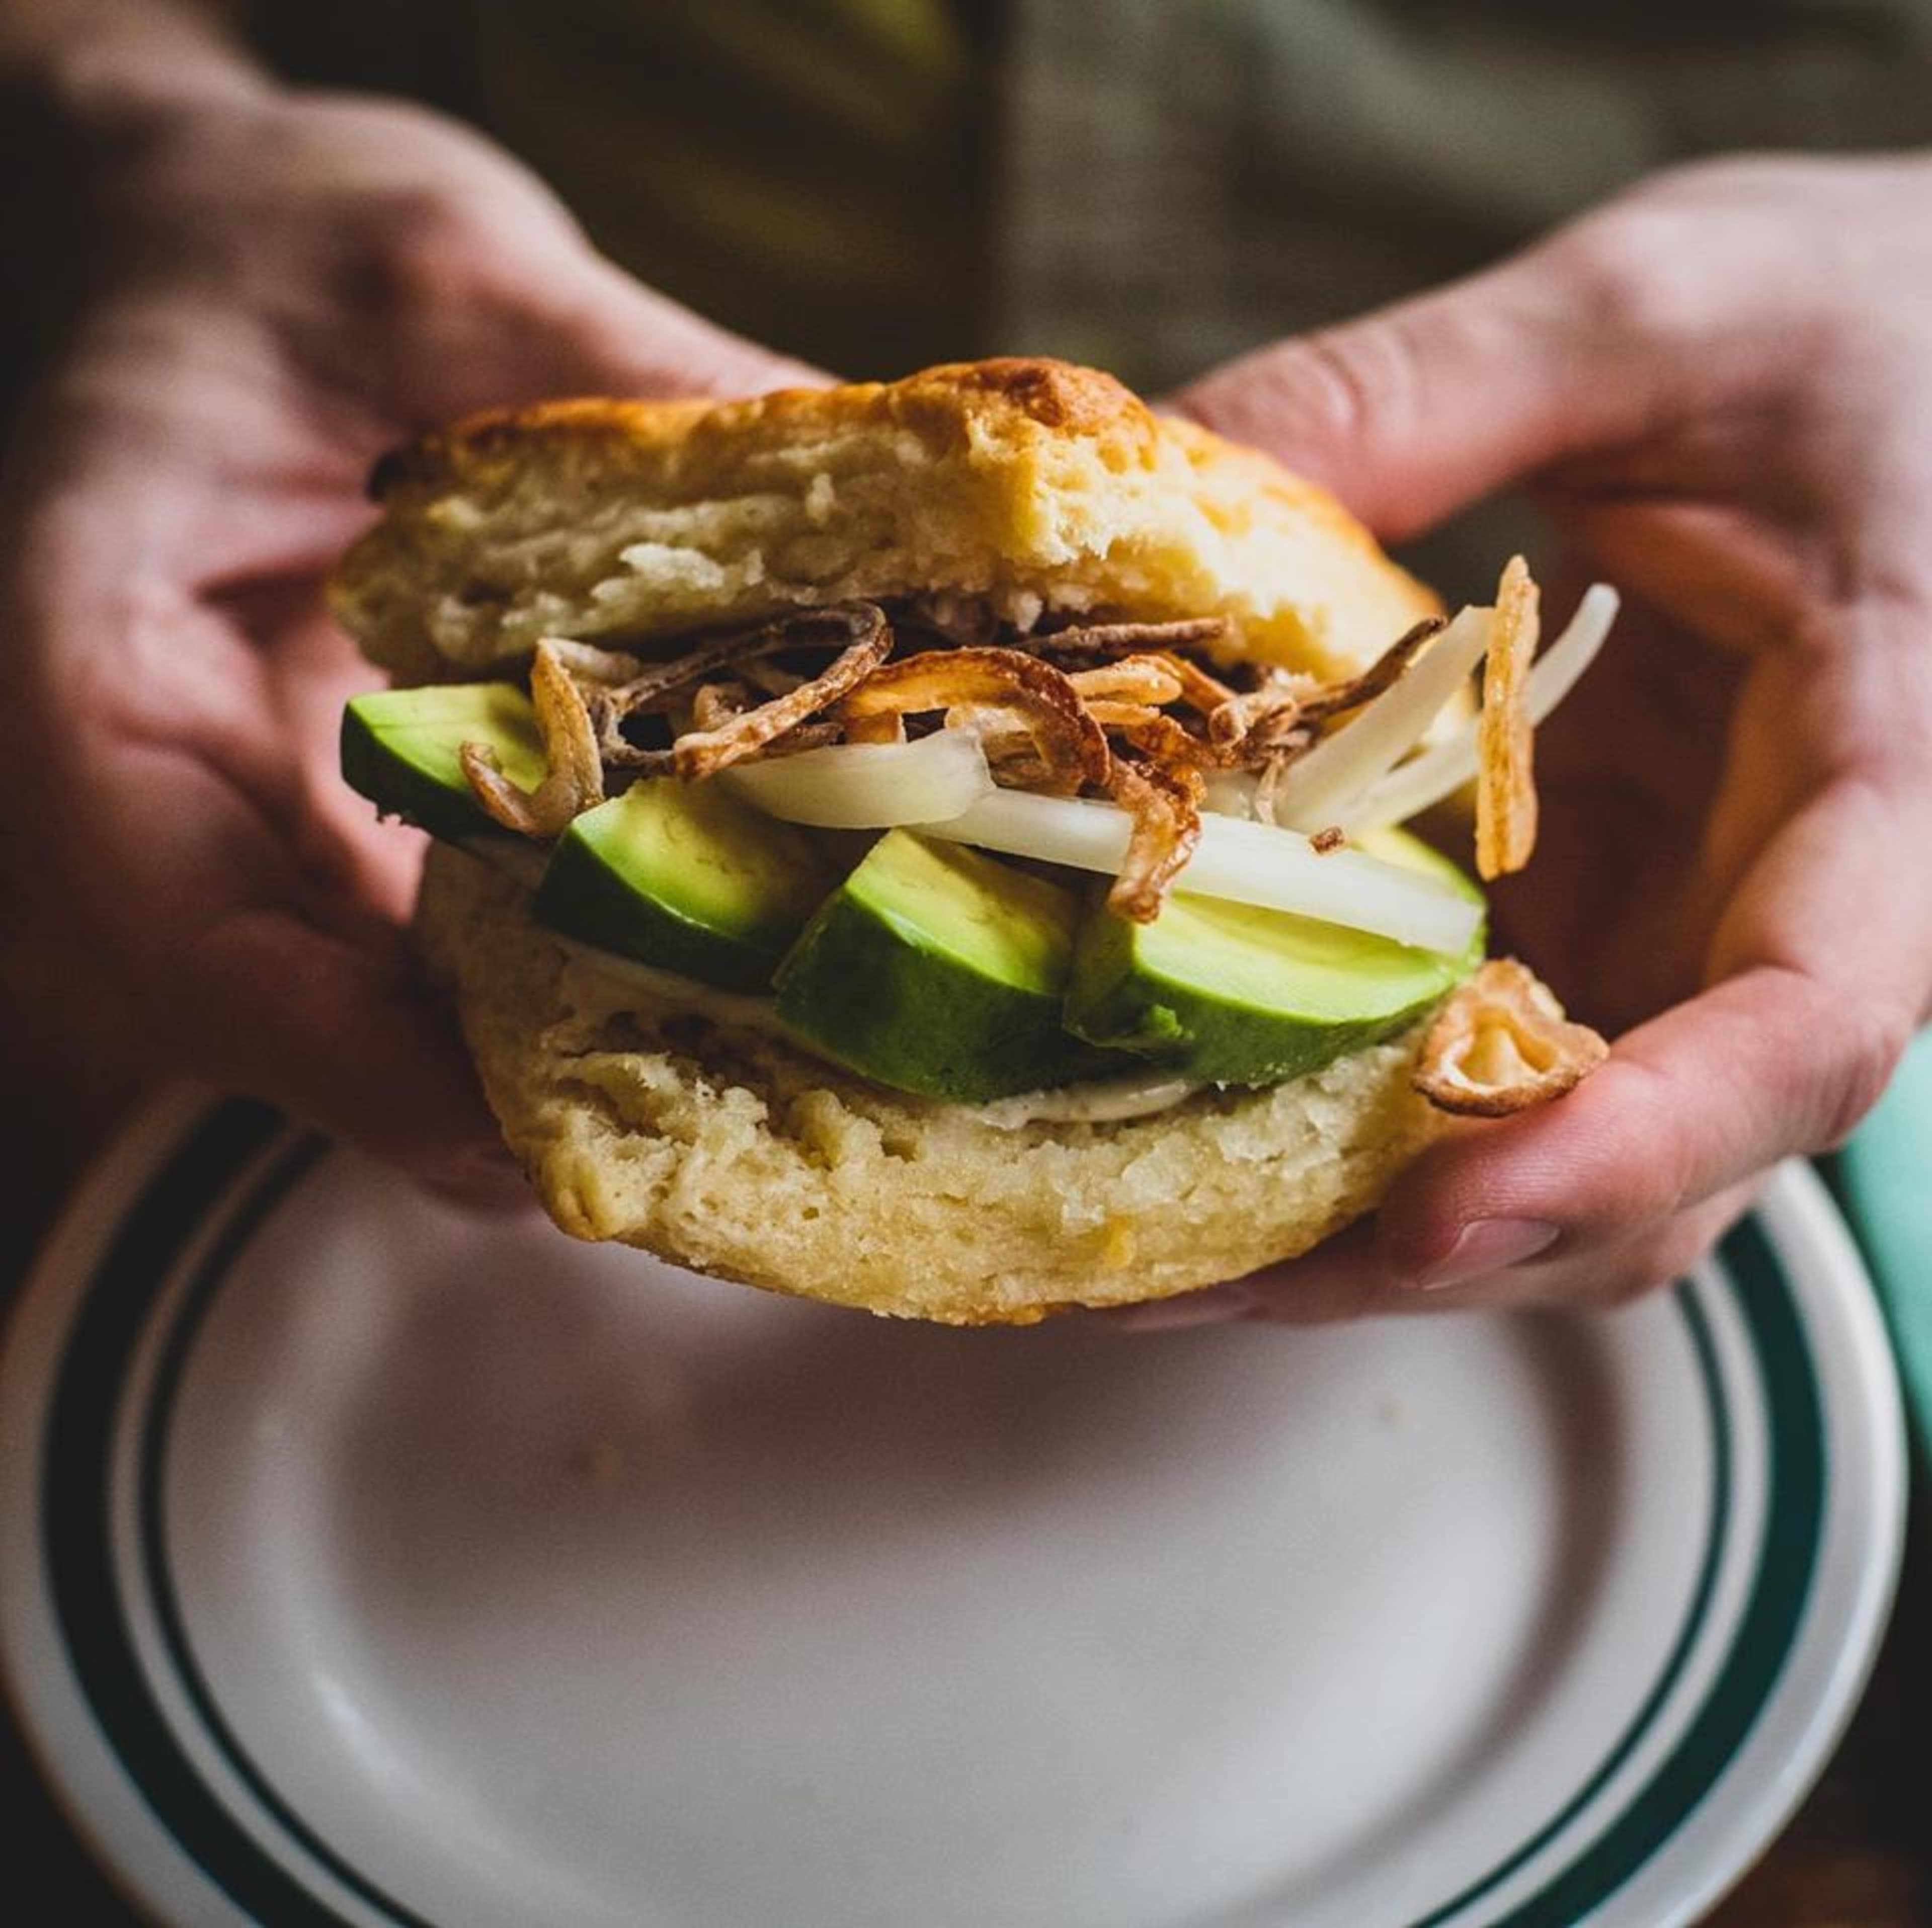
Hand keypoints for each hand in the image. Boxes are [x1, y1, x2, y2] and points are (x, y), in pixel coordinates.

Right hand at [0, 75, 815, 1201]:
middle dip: (463, 1114)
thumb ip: (600, 372)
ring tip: (727, 1118)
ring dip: (524, 1091)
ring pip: (352, 1027)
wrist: (250, 267)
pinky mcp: (342, 838)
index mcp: (96, 653)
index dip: (324, 1043)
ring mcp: (250, 830)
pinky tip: (706, 1001)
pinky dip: (548, 1005)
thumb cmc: (293, 250)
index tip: (496, 1130)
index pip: (164, 903)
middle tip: (686, 1162)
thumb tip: (853, 472)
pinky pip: (417, 967)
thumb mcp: (434, 261)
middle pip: (272, 1021)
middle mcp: (159, 785)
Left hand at [1157, 154, 1931, 1319]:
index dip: (1634, 1146)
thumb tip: (1169, 476)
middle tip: (1183, 1267)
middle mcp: (1803, 911)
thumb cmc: (1869, 320)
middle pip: (1660, 1172)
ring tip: (1144, 1238)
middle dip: (1436, 1244)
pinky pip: (1505, 1072)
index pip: (1808, 1031)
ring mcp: (1701, 934)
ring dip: (1369, 1225)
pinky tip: (1199, 1111)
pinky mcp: (1615, 921)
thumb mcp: (1657, 312)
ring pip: (1574, 1167)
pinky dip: (1361, 1123)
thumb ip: (1425, 393)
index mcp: (1898, 783)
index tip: (1436, 1211)